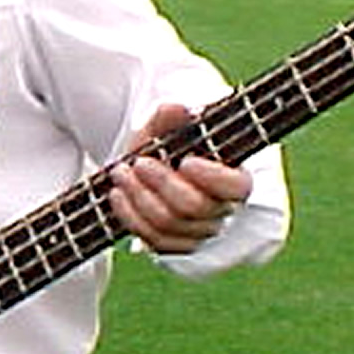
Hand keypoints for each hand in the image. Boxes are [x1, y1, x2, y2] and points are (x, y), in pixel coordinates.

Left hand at [108, 103, 253, 254]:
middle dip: (162, 183)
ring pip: (168, 225)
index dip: (212, 177)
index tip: (186, 161)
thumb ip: (171, 118)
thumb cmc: (166, 146)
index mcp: (232, 178)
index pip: (236, 186)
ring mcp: (197, 231)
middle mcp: (220, 210)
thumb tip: (176, 109)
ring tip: (120, 172)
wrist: (149, 167)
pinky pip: (152, 239)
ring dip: (139, 196)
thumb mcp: (164, 127)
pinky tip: (117, 193)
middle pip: (194, 206)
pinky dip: (129, 215)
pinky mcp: (173, 244)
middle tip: (139, 163)